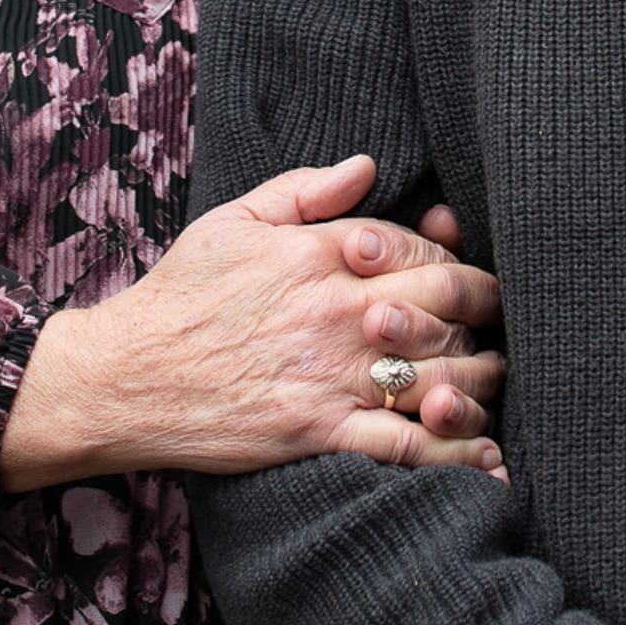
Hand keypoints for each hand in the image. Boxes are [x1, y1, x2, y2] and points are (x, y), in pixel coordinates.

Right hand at [0, 155, 506, 487]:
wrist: (126, 377)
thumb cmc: (179, 296)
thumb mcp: (234, 221)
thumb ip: (306, 190)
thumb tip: (368, 165)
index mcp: (322, 253)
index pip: (420, 250)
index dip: (455, 262)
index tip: (465, 279)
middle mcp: (338, 311)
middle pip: (447, 303)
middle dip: (487, 311)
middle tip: (499, 323)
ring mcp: (333, 373)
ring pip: (440, 372)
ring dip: (481, 380)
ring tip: (493, 382)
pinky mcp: (321, 431)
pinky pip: (407, 445)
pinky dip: (454, 453)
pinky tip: (487, 459)